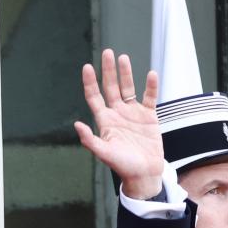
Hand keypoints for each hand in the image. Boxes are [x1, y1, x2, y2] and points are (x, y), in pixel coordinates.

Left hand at [74, 49, 163, 199]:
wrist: (144, 174)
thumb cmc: (123, 167)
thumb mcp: (104, 153)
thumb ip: (90, 139)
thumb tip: (77, 125)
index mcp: (105, 122)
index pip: (95, 98)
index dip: (90, 83)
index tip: (87, 67)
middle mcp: (118, 114)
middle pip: (111, 88)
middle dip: (108, 71)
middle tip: (107, 53)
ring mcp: (133, 113)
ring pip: (128, 88)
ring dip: (126, 73)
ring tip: (123, 58)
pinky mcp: (149, 116)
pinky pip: (149, 96)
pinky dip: (151, 86)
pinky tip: (150, 74)